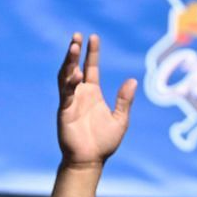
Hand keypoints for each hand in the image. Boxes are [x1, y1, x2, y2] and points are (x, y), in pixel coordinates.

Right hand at [56, 33, 136, 168]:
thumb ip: (124, 100)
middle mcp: (80, 95)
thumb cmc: (104, 142)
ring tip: (73, 47)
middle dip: (75, 52)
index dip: (92, 53)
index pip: (91, 68)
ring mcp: (70, 102)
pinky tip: (76, 73)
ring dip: (68, 62)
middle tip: (76, 36)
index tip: (92, 37)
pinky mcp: (64, 111)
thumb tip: (132, 80)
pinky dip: (69, 83)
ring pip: (66, 77)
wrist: (89, 160)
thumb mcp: (120, 119)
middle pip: (75, 67)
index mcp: (92, 94)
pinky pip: (65, 93)